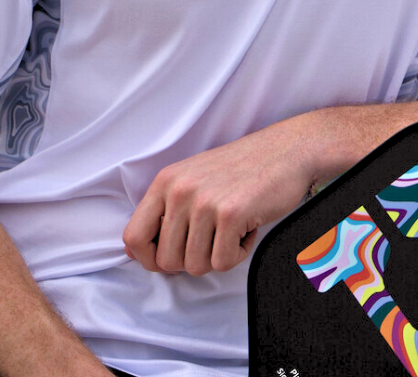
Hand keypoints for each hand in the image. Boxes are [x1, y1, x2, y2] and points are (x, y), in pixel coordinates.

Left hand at [122, 121, 314, 275]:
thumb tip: (136, 254)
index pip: (133, 237)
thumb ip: (165, 210)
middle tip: (213, 239)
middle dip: (192, 260)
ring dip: (217, 255)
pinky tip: (247, 228)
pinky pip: (222, 263)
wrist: (285, 150)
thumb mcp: (191, 179)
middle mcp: (179, 190)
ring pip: (195, 266)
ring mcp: (204, 202)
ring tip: (231, 228)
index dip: (149, 259)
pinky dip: (238, 254)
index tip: (170, 258)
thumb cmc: (241, 169)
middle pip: (166, 261)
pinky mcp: (231, 215)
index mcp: (165, 181)